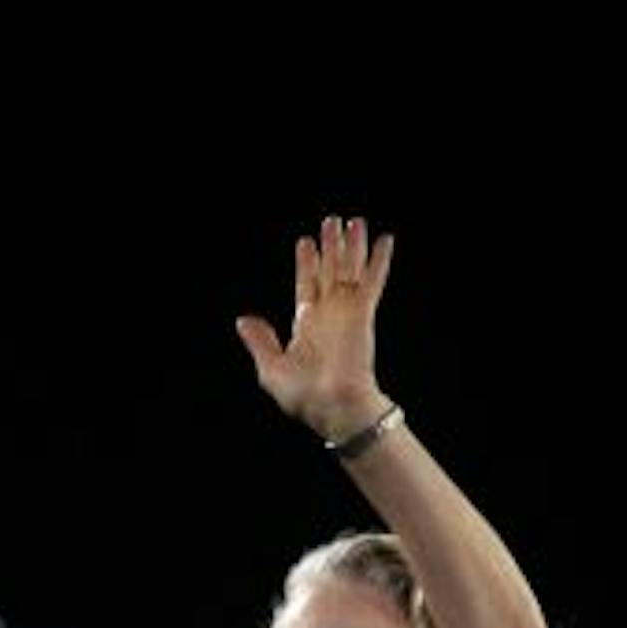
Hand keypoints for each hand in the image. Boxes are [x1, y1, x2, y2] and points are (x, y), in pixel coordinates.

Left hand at [234, 214, 392, 442]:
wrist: (331, 407)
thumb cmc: (301, 397)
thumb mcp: (270, 369)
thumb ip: (260, 342)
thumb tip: (243, 320)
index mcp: (306, 325)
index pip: (306, 284)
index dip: (306, 262)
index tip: (305, 241)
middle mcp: (327, 314)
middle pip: (329, 271)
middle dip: (330, 246)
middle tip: (330, 220)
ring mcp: (346, 312)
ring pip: (349, 269)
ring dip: (352, 245)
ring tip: (352, 220)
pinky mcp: (363, 314)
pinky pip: (372, 281)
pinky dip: (378, 260)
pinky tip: (384, 239)